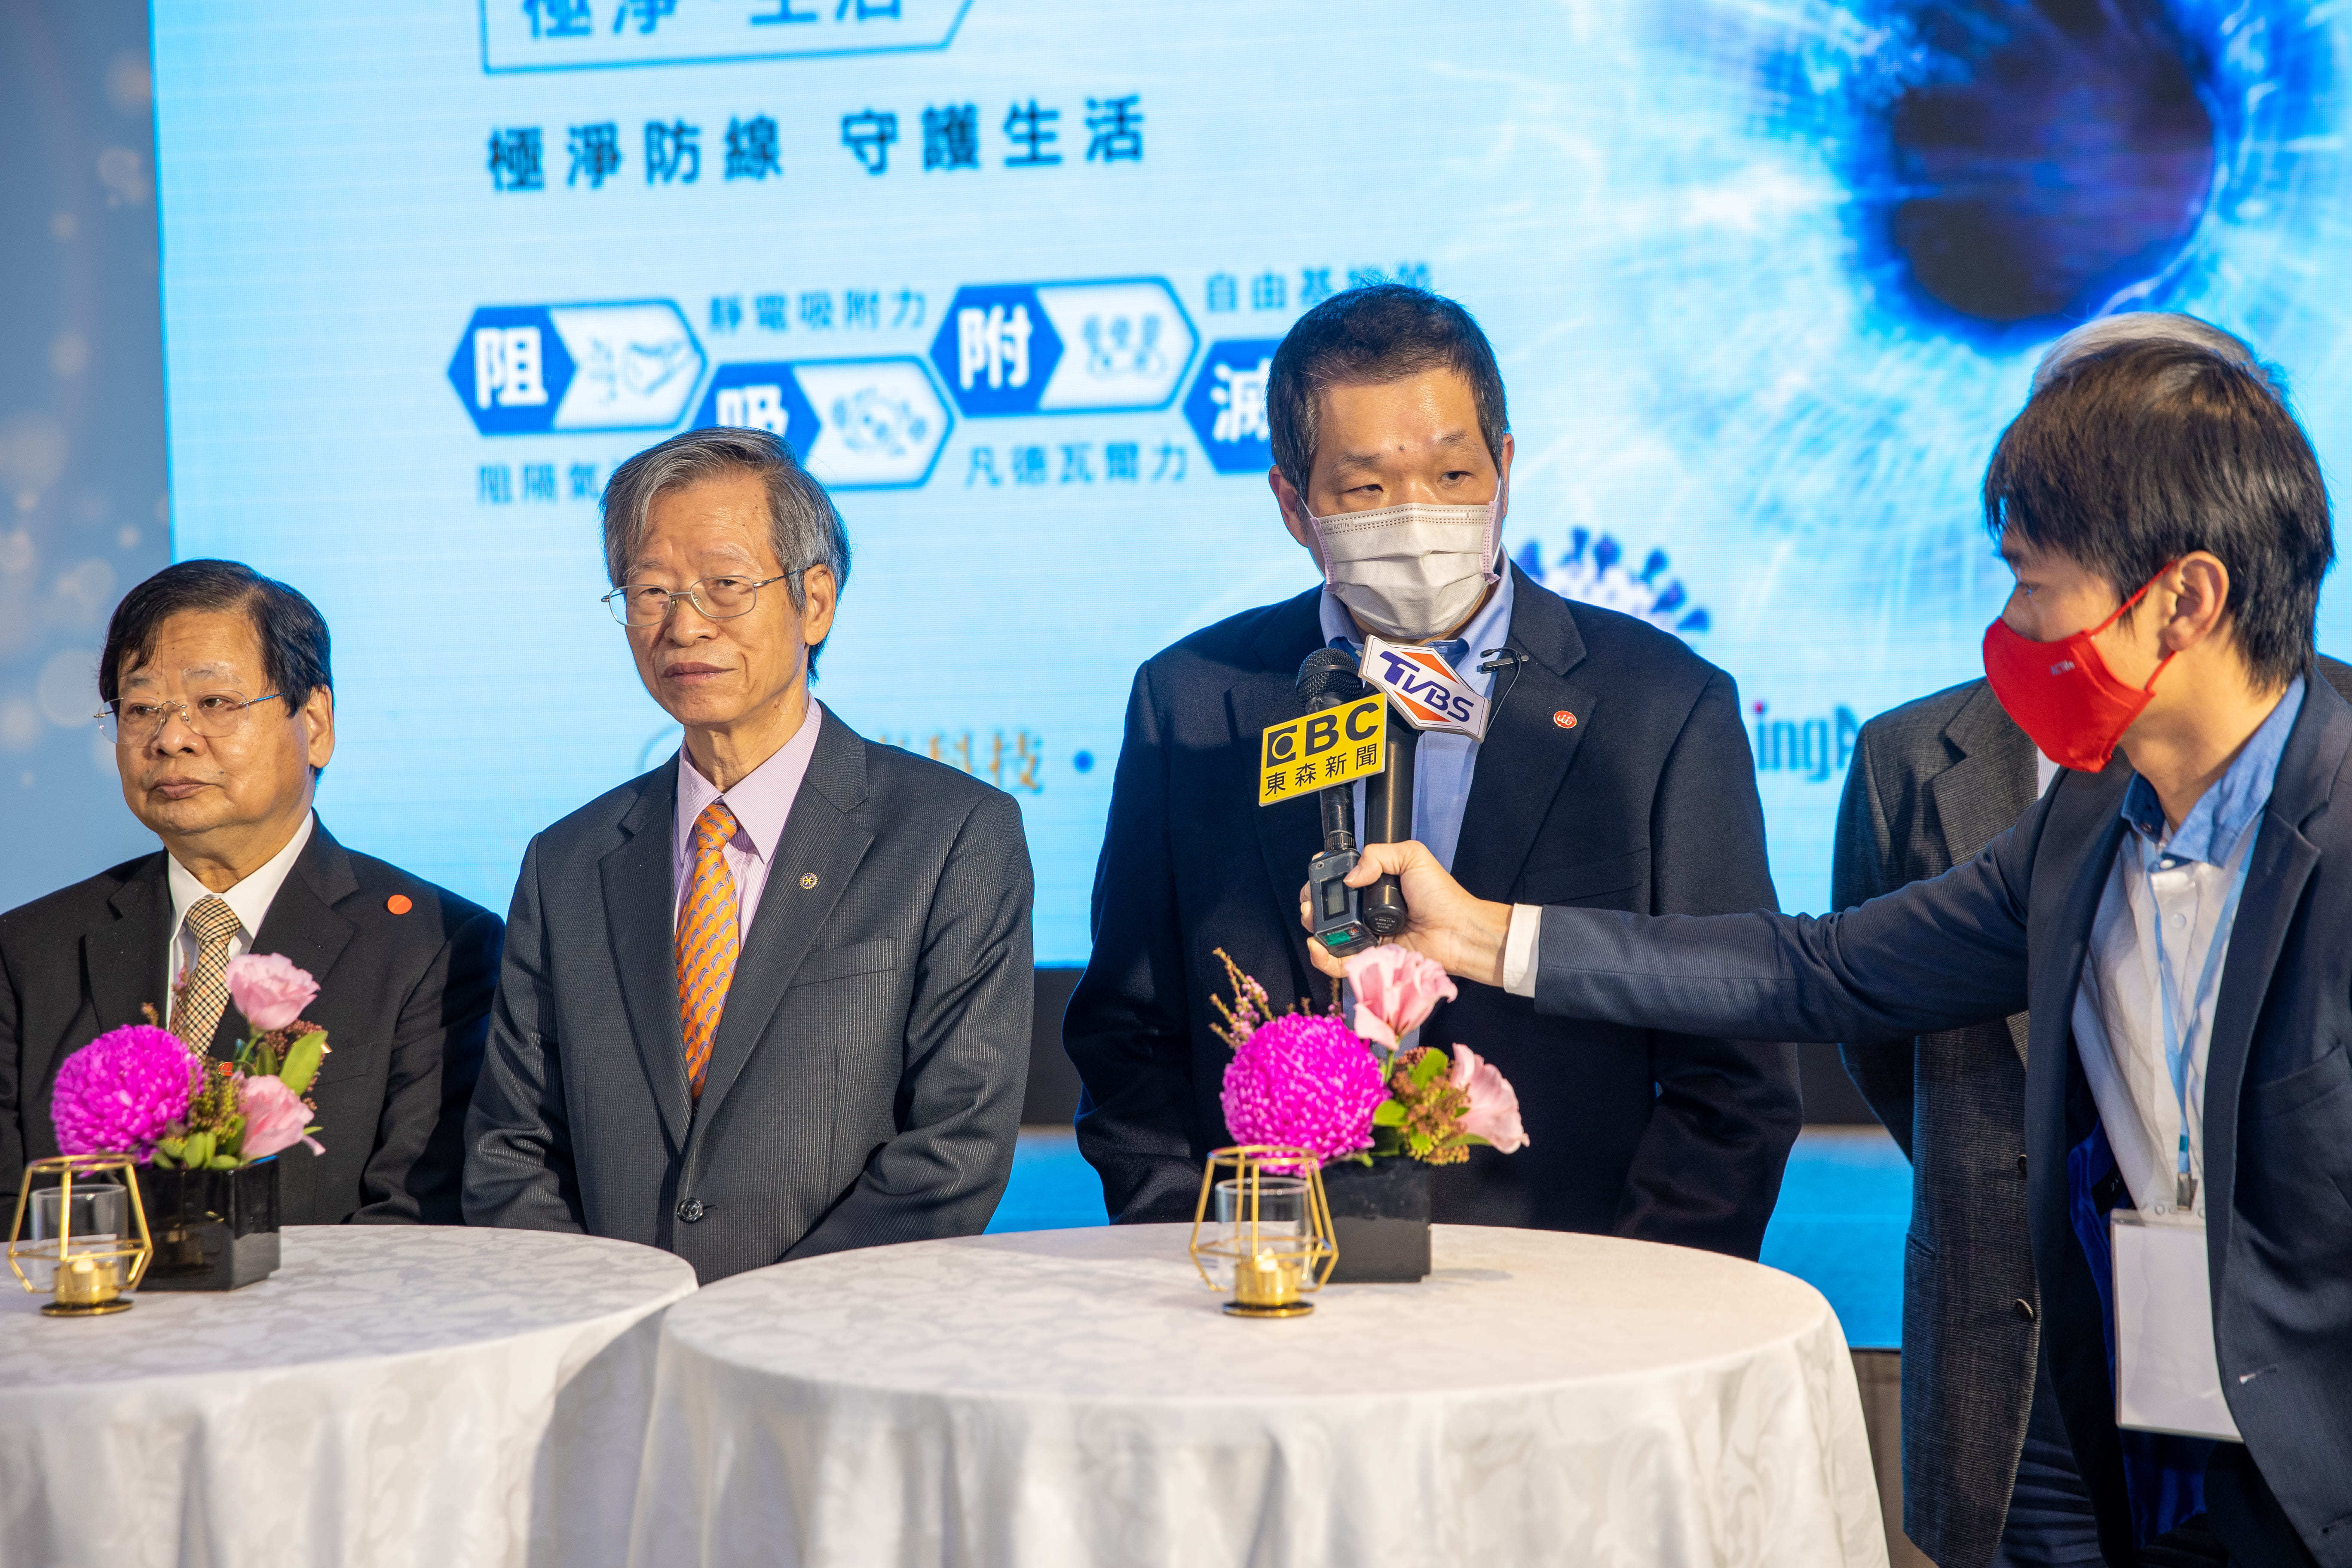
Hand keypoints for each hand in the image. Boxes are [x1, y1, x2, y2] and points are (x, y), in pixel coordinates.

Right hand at [1296, 840, 1512, 987]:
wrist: (1458, 930)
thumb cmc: (1439, 894)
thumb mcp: (1411, 857)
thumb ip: (1377, 855)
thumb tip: (1349, 879)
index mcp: (1374, 887)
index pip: (1339, 884)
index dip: (1322, 881)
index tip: (1315, 877)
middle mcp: (1366, 913)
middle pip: (1328, 912)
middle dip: (1311, 907)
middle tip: (1309, 905)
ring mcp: (1367, 938)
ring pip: (1329, 938)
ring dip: (1314, 931)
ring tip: (1311, 923)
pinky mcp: (1371, 961)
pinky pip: (1341, 963)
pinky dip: (1324, 958)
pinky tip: (1317, 947)